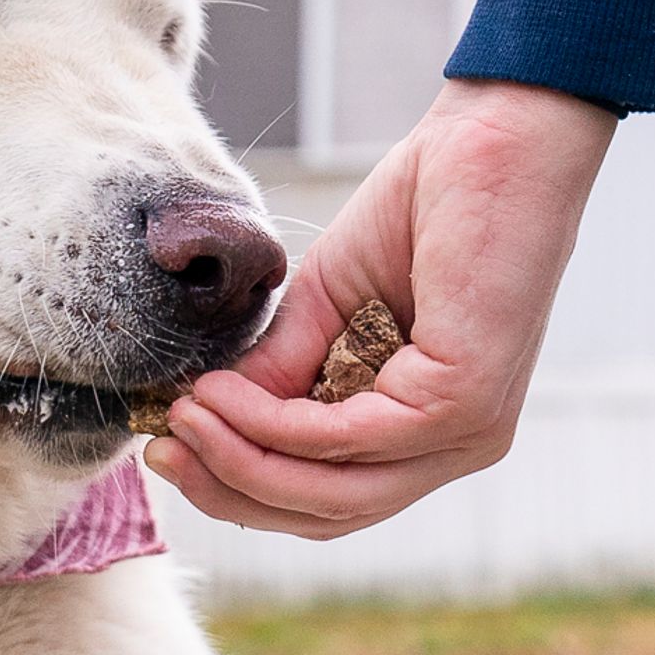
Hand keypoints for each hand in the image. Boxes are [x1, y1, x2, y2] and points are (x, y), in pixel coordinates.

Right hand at [147, 78, 615, 537]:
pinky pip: (348, 438)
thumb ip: (277, 372)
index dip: (243, 485)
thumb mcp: (326, 305)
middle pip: (328, 512)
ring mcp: (466, 433)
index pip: (329, 498)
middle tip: (162, 450)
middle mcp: (454, 446)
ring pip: (336, 492)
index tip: (170, 446)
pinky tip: (226, 395)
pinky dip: (275, 424)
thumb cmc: (422, 210)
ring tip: (184, 418)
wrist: (492, 142)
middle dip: (233, 489)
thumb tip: (199, 420)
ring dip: (244, 461)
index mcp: (429, 430)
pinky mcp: (463, 404)